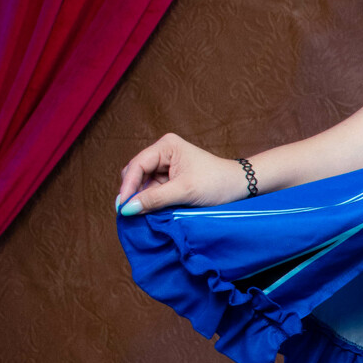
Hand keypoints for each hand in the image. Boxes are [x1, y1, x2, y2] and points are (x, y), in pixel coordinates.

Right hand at [116, 135, 247, 215]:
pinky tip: (151, 213)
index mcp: (166, 146)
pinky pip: (153, 192)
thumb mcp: (185, 192)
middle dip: (133, 193)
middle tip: (130, 214)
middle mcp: (163, 153)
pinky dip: (151, 202)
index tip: (122, 207)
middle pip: (136, 174)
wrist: (240, 188)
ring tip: (143, 215)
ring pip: (143, 185)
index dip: (128, 186)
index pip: (137, 165)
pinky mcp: (171, 180)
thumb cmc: (217, 183)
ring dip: (142, 200)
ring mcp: (166, 167)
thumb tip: (127, 208)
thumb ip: (155, 199)